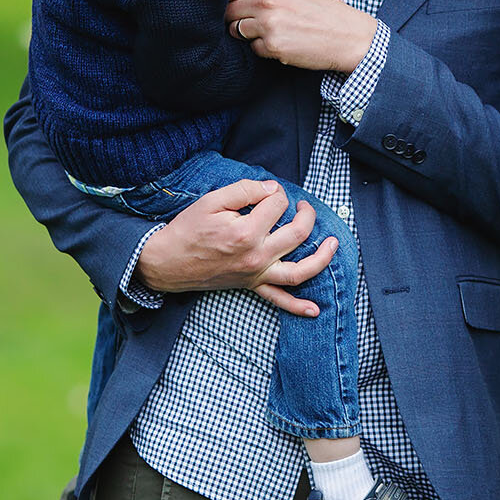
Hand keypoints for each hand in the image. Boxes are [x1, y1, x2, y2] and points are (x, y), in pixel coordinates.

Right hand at [134, 179, 338, 316]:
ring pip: (299, 271)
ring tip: (333, 244)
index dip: (274, 192)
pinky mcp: (251, 285)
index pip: (276, 204)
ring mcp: (255, 274)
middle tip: (301, 206)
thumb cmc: (187, 229)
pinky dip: (298, 307)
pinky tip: (315, 310)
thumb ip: (244, 190)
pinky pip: (278, 300)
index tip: (263, 192)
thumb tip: (272, 190)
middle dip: (305, 215)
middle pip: (297, 233)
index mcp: (246, 232)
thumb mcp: (212, 201)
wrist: (166, 262)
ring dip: (321, 258)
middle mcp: (256, 256)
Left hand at [225, 0, 378, 72]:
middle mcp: (265, 2)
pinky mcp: (272, 46)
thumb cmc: (320, 10)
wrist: (347, 34)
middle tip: (254, 21)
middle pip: (228, 11)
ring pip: (237, 30)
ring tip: (271, 31)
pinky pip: (253, 48)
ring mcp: (267, 25)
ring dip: (248, 34)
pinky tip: (282, 43)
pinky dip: (263, 48)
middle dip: (235, 17)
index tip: (233, 4)